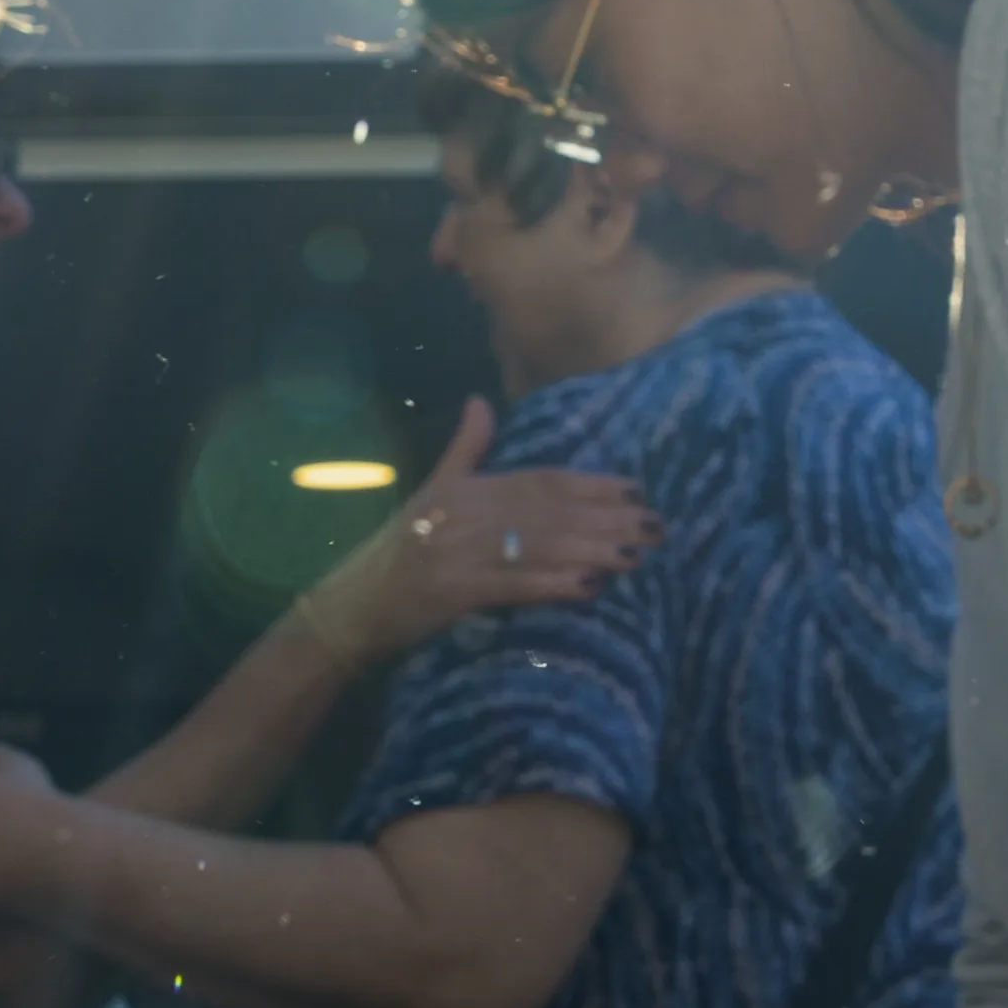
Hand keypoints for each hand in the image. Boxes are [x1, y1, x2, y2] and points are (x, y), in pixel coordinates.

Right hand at [296, 402, 652, 668]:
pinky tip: (591, 586)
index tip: (636, 491)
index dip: (591, 485)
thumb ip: (463, 450)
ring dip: (592, 551)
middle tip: (655, 527)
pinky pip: (513, 585)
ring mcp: (458, 552)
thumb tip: (481, 400)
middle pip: (548, 513)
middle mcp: (464, 514)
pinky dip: (554, 584)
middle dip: (606, 519)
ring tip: (636, 556)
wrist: (352, 607)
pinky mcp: (453, 591)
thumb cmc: (396, 553)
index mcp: (464, 488)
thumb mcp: (429, 493)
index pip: (539, 481)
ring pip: (538, 546)